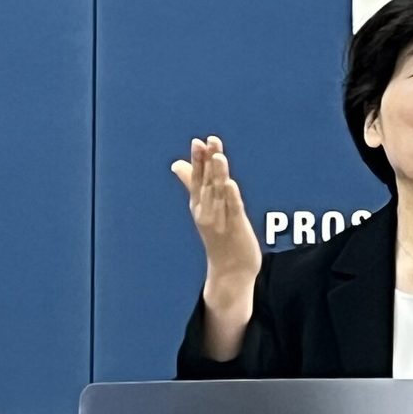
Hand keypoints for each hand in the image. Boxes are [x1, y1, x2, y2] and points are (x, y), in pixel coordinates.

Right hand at [171, 136, 261, 285]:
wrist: (229, 271)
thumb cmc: (219, 236)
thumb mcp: (203, 208)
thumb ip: (192, 183)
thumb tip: (177, 164)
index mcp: (199, 204)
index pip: (197, 178)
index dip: (199, 160)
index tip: (199, 141)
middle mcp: (206, 211)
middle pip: (207, 182)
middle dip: (207, 162)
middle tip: (208, 141)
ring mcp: (220, 221)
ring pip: (219, 193)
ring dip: (218, 174)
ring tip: (218, 156)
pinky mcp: (235, 228)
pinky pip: (232, 210)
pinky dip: (231, 197)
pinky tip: (230, 183)